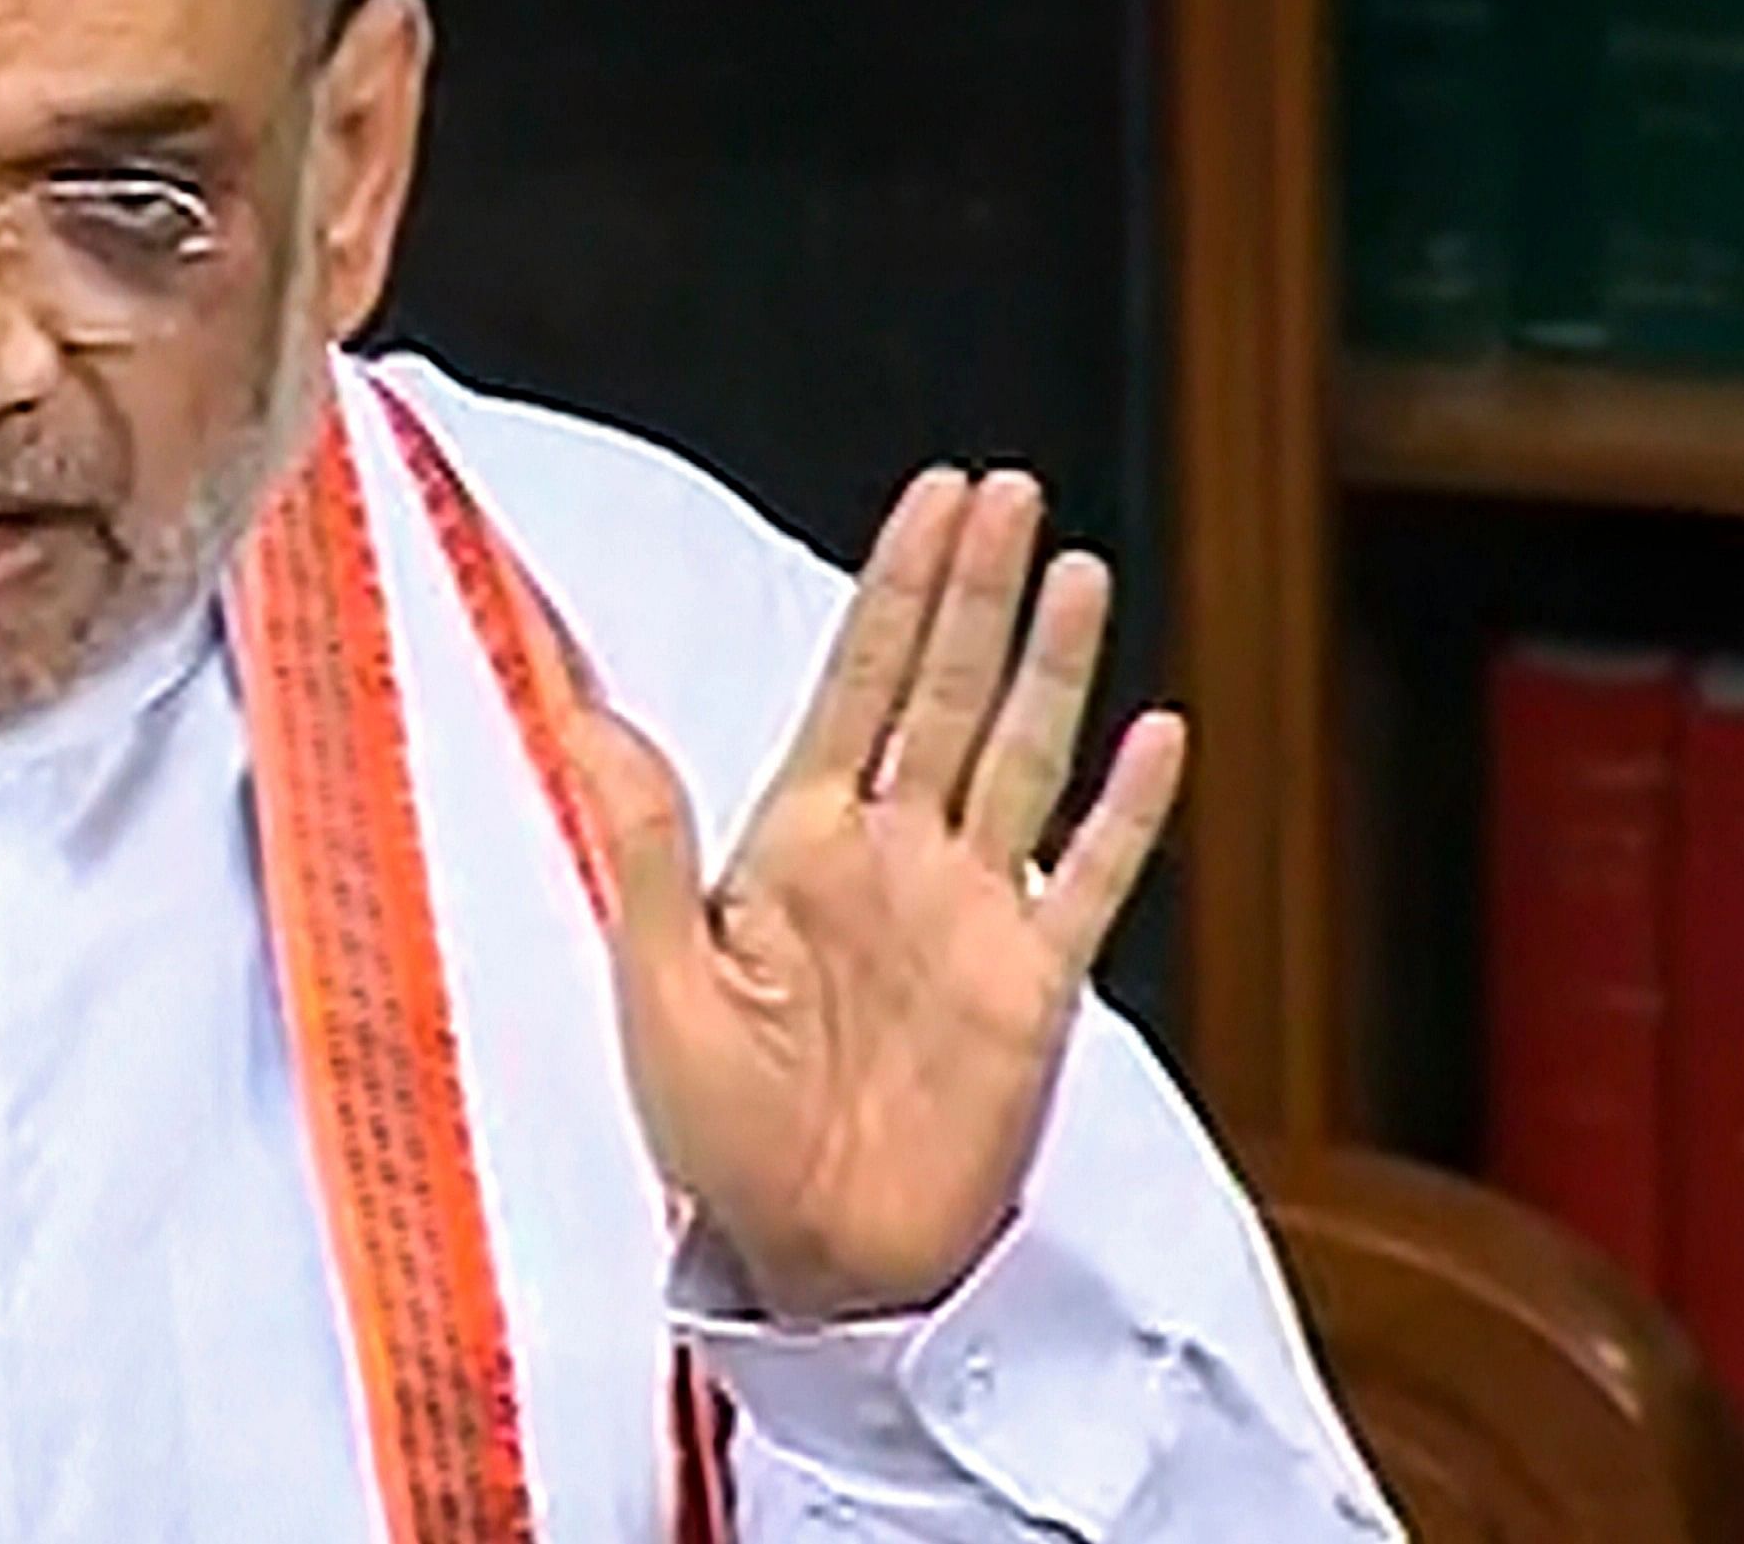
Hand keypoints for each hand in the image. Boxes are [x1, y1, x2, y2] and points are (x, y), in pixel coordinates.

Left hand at [576, 468, 1184, 1321]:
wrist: (805, 1255)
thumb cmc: (716, 1133)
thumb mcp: (660, 979)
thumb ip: (645, 841)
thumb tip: (585, 713)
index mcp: (796, 845)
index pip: (858, 685)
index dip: (895, 590)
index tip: (930, 500)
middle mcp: (893, 860)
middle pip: (948, 693)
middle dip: (976, 591)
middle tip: (1009, 488)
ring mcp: (971, 916)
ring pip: (1023, 759)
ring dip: (1054, 666)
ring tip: (1079, 568)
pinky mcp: (1033, 989)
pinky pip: (1091, 881)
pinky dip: (1128, 810)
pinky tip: (1158, 732)